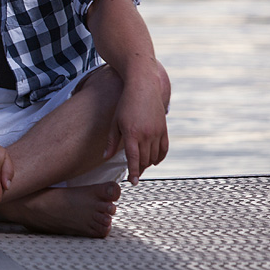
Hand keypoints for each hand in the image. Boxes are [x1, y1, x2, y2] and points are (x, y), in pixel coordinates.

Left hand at [105, 61, 170, 184]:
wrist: (143, 87)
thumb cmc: (125, 104)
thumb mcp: (114, 122)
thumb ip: (111, 141)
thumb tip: (106, 157)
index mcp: (132, 133)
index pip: (133, 158)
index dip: (133, 172)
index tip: (133, 182)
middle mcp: (146, 134)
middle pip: (144, 160)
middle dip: (139, 169)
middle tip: (133, 174)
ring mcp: (157, 132)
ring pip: (154, 156)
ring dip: (148, 164)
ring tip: (140, 166)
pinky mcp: (164, 129)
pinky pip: (164, 149)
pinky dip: (159, 157)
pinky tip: (154, 161)